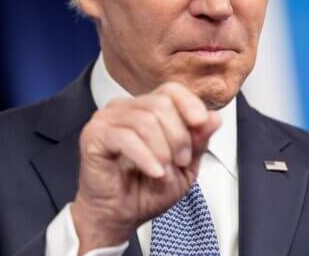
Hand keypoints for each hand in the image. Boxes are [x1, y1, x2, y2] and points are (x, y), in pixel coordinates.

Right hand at [71, 82, 221, 253]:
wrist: (118, 217)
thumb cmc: (145, 190)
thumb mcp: (184, 167)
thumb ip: (198, 141)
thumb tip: (214, 118)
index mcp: (147, 109)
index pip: (171, 90)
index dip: (189, 104)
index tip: (201, 124)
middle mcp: (125, 108)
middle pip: (161, 104)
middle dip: (179, 137)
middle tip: (180, 162)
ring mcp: (107, 119)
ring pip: (145, 120)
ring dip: (162, 150)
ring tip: (164, 172)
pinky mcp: (94, 135)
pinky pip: (126, 137)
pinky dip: (145, 156)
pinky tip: (154, 171)